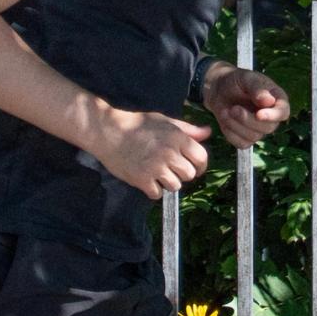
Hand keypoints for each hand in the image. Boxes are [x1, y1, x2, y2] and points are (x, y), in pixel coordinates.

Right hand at [89, 109, 209, 196]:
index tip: (193, 168)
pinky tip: (146, 179)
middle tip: (170, 169)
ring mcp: (156, 167)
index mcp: (178, 138)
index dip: (200, 165)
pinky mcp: (142, 179)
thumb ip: (188, 129)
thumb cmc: (137, 124)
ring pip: (175, 186)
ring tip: (157, 174)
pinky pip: (157, 194)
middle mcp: (170, 153)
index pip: (201, 158)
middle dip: (182, 174)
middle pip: (189, 175)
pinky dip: (152, 190)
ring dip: (168, 183)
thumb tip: (208, 132)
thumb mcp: (165, 121)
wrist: (108, 131)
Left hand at [205, 66, 291, 149]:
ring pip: (253, 137)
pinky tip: (225, 119)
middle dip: (248, 120)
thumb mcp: (246, 78)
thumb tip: (269, 101)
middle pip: (268, 127)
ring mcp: (259, 129)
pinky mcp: (247, 138)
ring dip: (236, 125)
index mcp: (277, 99)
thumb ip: (257, 88)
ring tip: (225, 111)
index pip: (283, 112)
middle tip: (233, 109)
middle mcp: (271, 116)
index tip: (259, 114)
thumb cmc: (235, 80)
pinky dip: (230, 133)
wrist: (219, 90)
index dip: (273, 116)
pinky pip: (242, 143)